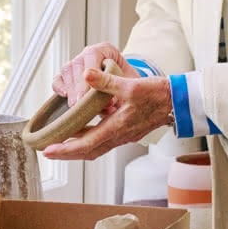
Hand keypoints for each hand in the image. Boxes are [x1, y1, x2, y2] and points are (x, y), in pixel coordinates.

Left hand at [43, 67, 173, 160]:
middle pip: (88, 152)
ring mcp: (125, 136)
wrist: (179, 101)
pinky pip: (104, 142)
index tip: (48, 150)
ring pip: (96, 148)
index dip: (66, 149)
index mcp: (117, 127)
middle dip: (67, 154)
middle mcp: (120, 136)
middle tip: (48, 152)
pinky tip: (84, 133)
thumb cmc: (158, 94)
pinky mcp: (128, 132)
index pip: (86, 144)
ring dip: (78, 149)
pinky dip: (90, 141)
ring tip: (61, 144)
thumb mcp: (131, 85)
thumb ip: (106, 82)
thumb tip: (86, 74)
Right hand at [54, 43, 134, 107]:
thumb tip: (108, 103)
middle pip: (77, 64)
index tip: (91, 89)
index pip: (92, 55)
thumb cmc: (128, 84)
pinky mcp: (68, 77)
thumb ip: (119, 89)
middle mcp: (88, 55)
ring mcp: (76, 64)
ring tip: (78, 105)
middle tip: (80, 102)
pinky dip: (60, 89)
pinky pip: (58, 80)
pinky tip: (66, 97)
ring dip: (71, 90)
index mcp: (104, 50)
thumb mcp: (129, 83)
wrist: (127, 88)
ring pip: (66, 72)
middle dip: (78, 86)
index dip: (90, 72)